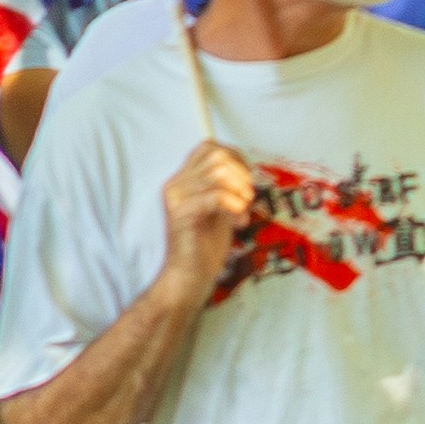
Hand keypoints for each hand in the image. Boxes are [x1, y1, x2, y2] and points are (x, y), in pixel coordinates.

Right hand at [156, 142, 260, 287]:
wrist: (188, 276)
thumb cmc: (206, 246)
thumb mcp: (220, 209)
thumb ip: (227, 189)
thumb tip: (247, 175)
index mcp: (183, 180)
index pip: (209, 147)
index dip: (235, 157)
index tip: (248, 180)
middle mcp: (176, 184)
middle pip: (216, 155)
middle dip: (241, 173)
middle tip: (248, 197)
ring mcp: (176, 198)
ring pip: (217, 173)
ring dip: (240, 191)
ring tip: (243, 210)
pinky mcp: (182, 214)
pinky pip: (215, 196)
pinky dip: (234, 205)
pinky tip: (238, 221)